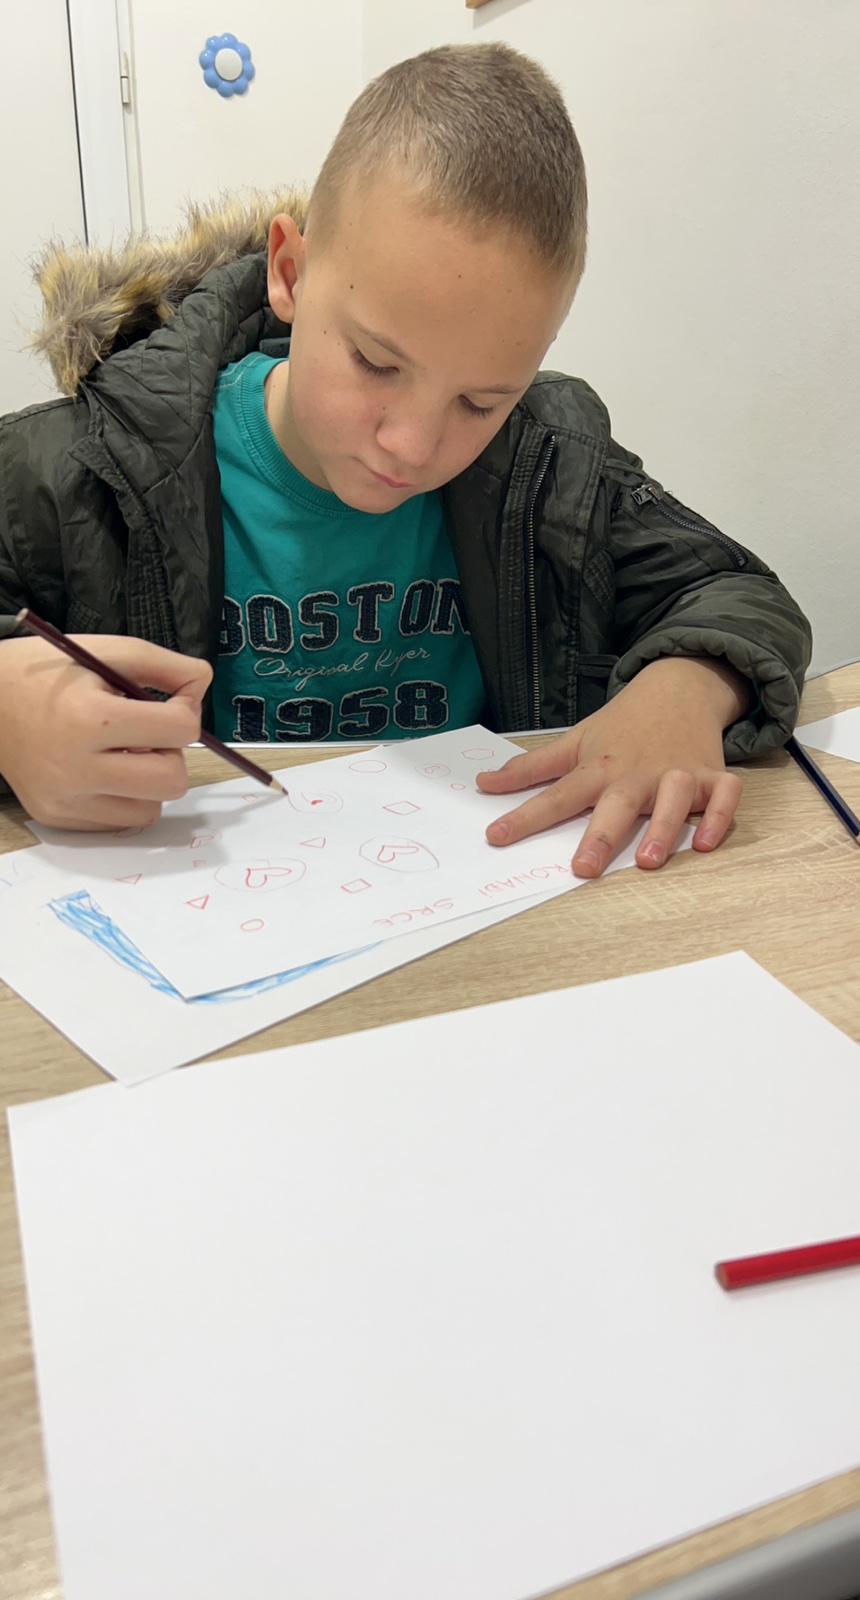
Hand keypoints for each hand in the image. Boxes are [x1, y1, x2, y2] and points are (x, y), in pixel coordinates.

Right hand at [0, 634, 212, 829]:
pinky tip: (101, 770)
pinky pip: (120, 820)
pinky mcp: (58, 818)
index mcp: (91, 719)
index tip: (169, 705)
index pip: (180, 730)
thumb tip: (203, 686)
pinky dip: (123, 797)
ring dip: (149, 781)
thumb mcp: (107, 652)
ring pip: (151, 808)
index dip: (185, 713)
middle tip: (147, 736)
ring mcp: (66, 799)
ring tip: (122, 753)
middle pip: (172, 781)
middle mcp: (76, 767)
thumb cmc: (48, 674)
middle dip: (172, 755)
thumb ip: (166, 666)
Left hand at [477, 657, 747, 876]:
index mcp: (599, 768)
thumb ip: (531, 769)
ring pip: (674, 801)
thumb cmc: (623, 725)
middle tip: (583, 868)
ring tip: (648, 861)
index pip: (557, 796)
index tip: (496, 837)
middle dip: (600, 836)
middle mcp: (637, 774)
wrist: (679, 688)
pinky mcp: (712, 776)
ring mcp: (677, 774)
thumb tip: (483, 783)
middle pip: (617, 806)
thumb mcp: (575, 741)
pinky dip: (720, 817)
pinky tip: (707, 843)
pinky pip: (724, 796)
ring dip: (664, 829)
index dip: (525, 817)